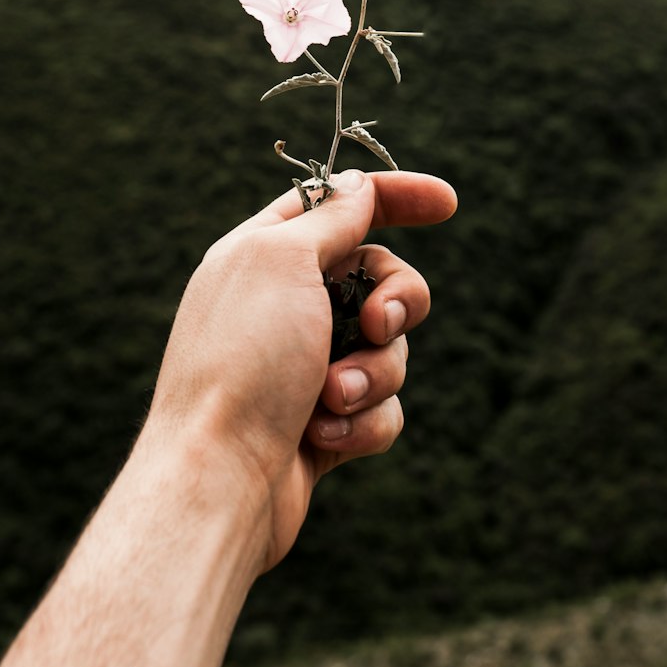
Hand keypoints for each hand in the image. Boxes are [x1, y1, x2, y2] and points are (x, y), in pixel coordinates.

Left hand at [144, 169, 456, 571]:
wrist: (220, 479)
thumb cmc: (243, 361)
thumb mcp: (284, 263)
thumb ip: (331, 221)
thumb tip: (358, 187)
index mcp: (265, 254)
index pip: (340, 206)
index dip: (395, 197)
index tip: (446, 203)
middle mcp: (285, 305)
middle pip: (381, 278)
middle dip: (396, 303)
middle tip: (374, 326)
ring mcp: (306, 365)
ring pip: (389, 348)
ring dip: (372, 373)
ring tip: (331, 399)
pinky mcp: (325, 423)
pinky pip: (381, 407)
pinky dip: (362, 423)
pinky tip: (323, 440)